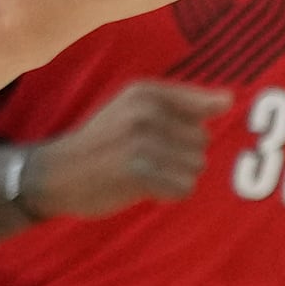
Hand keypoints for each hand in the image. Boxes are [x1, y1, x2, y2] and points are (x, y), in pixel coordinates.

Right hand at [28, 81, 229, 217]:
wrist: (54, 172)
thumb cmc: (103, 141)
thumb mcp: (134, 109)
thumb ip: (183, 103)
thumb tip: (230, 100)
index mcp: (145, 91)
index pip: (205, 107)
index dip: (188, 129)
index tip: (162, 137)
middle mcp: (144, 111)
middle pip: (203, 141)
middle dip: (181, 154)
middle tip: (145, 157)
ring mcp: (140, 141)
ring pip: (196, 166)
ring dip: (175, 176)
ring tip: (143, 171)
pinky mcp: (138, 172)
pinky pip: (184, 188)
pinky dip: (168, 194)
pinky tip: (142, 187)